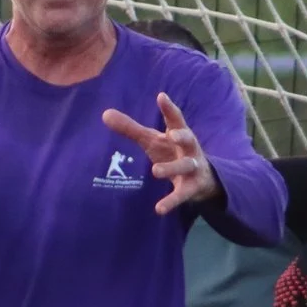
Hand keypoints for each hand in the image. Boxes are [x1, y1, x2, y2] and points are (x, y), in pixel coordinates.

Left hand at [101, 93, 221, 215]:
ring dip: (172, 168)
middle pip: (189, 139)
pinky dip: (171, 201)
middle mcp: (188, 149)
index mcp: (179, 134)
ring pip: (185, 166)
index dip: (169, 108)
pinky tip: (159, 209)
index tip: (161, 96)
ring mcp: (192, 168)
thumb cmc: (172, 152)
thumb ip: (131, 129)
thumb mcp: (152, 140)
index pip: (175, 119)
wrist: (202, 178)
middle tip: (172, 135)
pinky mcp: (191, 188)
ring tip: (155, 171)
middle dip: (182, 136)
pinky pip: (182, 194)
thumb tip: (104, 114)